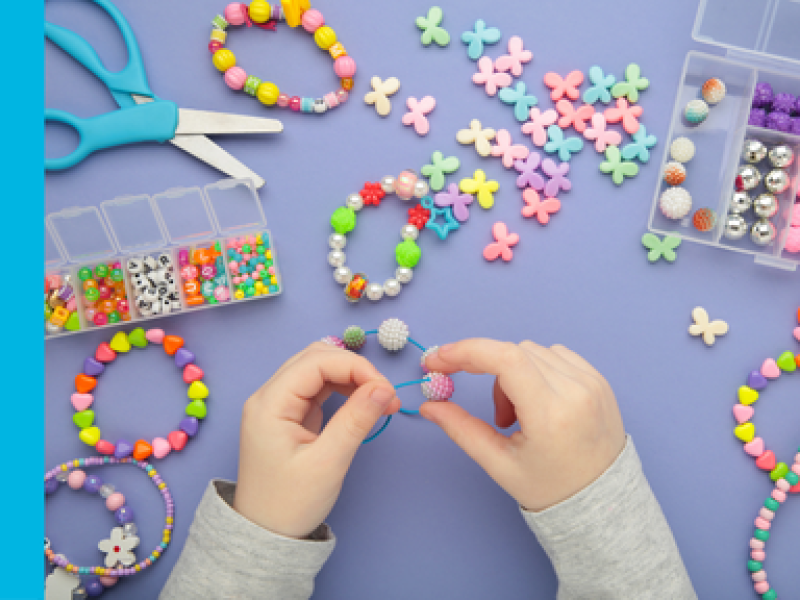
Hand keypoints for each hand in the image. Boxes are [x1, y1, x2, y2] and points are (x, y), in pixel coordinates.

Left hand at [233, 342, 400, 537]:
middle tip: (384, 394)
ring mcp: (277, 404)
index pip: (316, 362)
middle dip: (354, 368)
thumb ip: (356, 421)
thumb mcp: (328, 463)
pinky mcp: (289, 414)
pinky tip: (363, 402)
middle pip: (315, 358)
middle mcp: (268, 396)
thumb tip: (384, 388)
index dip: (355, 367)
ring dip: (351, 377)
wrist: (264, 534)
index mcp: (269, 404)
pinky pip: (318, 387)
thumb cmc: (290, 504)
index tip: (385, 389)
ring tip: (380, 399)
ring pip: (318, 369)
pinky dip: (343, 389)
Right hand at [421, 339, 624, 511]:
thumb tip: (428, 406)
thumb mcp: (500, 464)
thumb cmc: (551, 488)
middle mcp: (576, 391)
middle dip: (484, 369)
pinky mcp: (599, 379)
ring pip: (532, 351)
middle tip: (482, 405)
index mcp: (551, 415)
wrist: (603, 501)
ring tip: (516, 415)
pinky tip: (535, 401)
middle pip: (513, 352)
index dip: (466, 352)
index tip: (439, 360)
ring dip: (511, 372)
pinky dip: (534, 369)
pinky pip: (555, 354)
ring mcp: (592, 382)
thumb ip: (461, 429)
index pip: (505, 359)